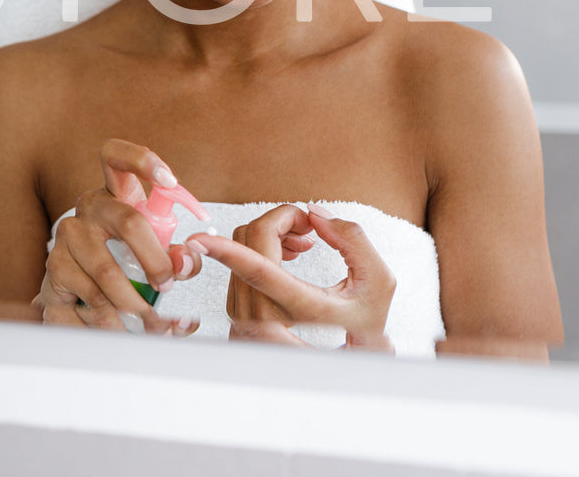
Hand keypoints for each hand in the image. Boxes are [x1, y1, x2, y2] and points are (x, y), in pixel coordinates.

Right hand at [33, 138, 203, 334]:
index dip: (143, 160)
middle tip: (167, 287)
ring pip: (108, 271)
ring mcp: (68, 234)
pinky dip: (112, 318)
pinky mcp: (55, 265)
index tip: (169, 179)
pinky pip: (90, 296)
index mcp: (116, 195)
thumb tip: (185, 263)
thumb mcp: (155, 257)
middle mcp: (90, 207)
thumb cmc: (123, 266)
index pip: (117, 157)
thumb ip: (178, 258)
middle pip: (128, 221)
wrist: (76, 296)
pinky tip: (119, 323)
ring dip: (136, 303)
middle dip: (156, 261)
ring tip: (152, 322)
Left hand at [196, 203, 394, 350]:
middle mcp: (266, 317)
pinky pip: (236, 265)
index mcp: (301, 310)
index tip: (199, 240)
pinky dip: (261, 250)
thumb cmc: (365, 325)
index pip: (257, 270)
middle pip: (249, 243)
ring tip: (304, 245)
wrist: (343, 367)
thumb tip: (313, 212)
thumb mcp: (378, 284)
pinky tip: (289, 257)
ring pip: (240, 250)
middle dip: (280, 222)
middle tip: (310, 228)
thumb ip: (352, 240)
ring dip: (271, 236)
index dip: (225, 251)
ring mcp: (246, 316)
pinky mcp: (236, 311)